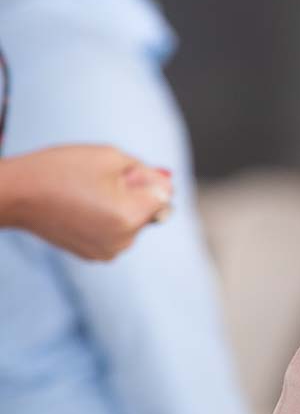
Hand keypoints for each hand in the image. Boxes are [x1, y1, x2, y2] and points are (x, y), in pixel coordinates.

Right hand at [0, 145, 173, 259]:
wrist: (16, 194)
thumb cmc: (61, 170)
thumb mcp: (111, 158)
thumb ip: (148, 173)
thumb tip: (168, 189)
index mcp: (130, 216)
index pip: (164, 194)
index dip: (145, 179)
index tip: (121, 175)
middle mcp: (123, 240)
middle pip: (149, 210)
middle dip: (135, 194)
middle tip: (98, 182)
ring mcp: (107, 252)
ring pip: (132, 222)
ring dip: (121, 207)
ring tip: (86, 195)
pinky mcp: (94, 255)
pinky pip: (115, 232)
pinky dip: (107, 219)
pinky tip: (81, 208)